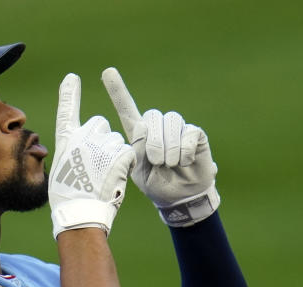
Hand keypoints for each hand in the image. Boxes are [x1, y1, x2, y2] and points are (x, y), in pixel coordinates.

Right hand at [49, 73, 135, 238]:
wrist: (80, 213)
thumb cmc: (68, 200)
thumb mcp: (61, 172)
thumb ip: (72, 155)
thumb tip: (79, 154)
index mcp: (66, 141)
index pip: (66, 111)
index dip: (69, 94)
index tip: (72, 78)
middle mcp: (82, 137)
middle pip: (100, 125)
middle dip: (103, 140)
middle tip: (98, 165)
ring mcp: (101, 144)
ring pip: (117, 141)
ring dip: (115, 156)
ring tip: (105, 177)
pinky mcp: (118, 154)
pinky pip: (128, 153)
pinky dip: (126, 165)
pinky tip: (116, 178)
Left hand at [101, 67, 219, 227]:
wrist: (181, 197)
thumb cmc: (158, 185)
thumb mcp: (140, 171)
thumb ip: (136, 150)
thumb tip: (140, 128)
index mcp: (140, 135)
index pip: (127, 108)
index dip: (117, 90)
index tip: (107, 72)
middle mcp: (158, 128)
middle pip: (152, 116)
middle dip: (154, 142)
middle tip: (158, 162)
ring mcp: (177, 129)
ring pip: (171, 121)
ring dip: (169, 147)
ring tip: (170, 164)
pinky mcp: (195, 134)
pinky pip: (189, 132)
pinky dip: (185, 150)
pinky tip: (185, 161)